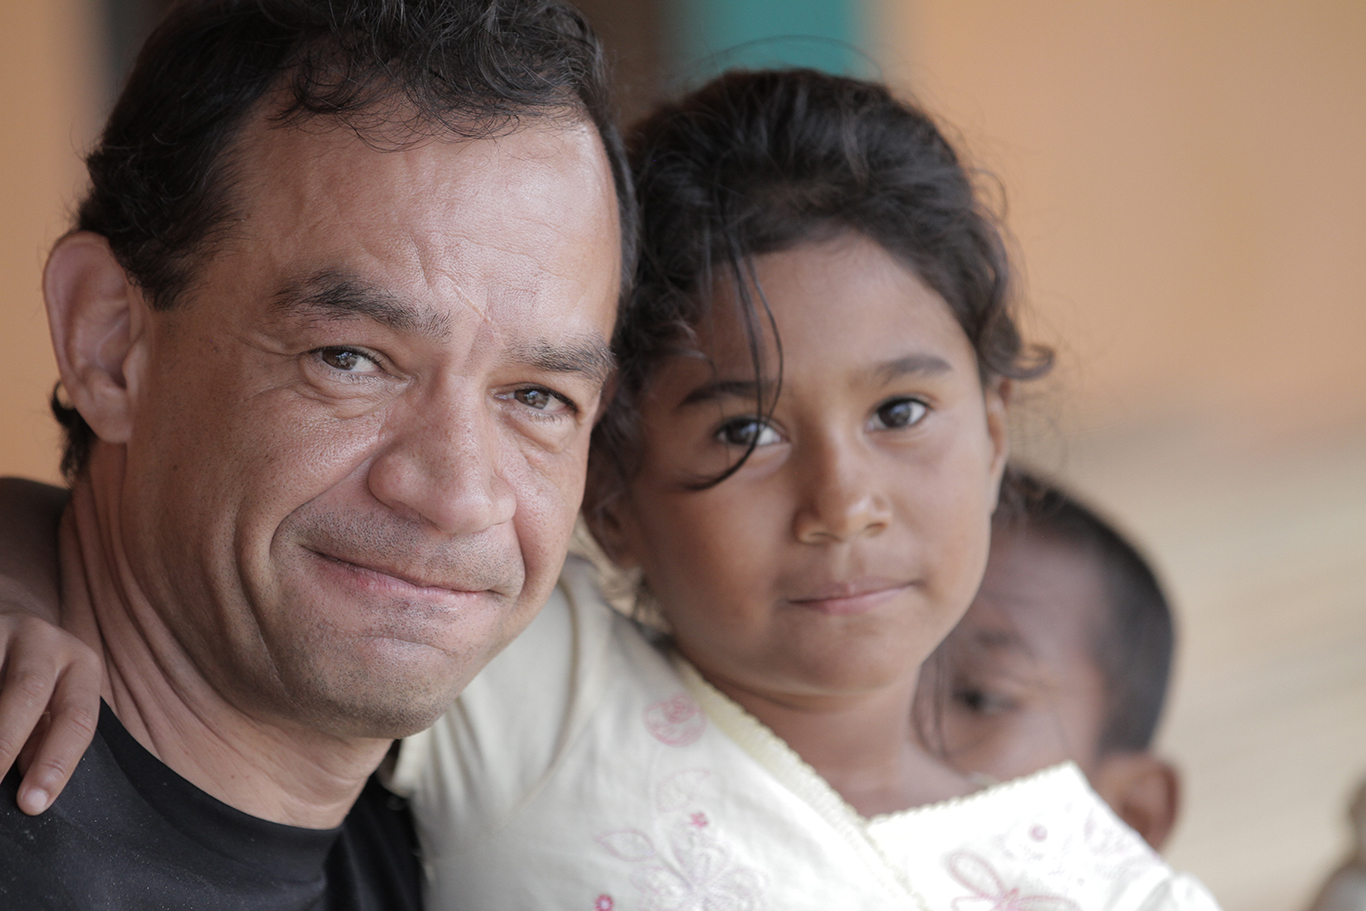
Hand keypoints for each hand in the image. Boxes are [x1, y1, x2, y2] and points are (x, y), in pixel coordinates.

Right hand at [0, 611, 101, 813]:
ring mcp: (4, 629)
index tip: (32, 804)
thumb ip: (47, 738)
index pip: (78, 717)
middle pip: (29, 692)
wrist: (8, 623)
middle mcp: (46, 640)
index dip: (57, 762)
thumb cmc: (36, 680)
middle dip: (4, 744)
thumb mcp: (55, 702)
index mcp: (82, 664)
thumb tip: (32, 792)